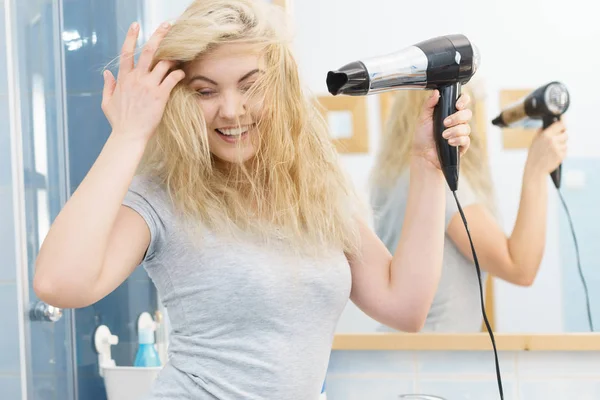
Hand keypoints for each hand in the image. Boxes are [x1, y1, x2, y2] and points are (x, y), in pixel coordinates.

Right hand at [101, 21, 185, 142]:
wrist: (129, 135)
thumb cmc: (118, 122)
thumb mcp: (107, 102)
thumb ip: (108, 86)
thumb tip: (106, 73)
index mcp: (123, 78)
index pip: (126, 52)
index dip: (131, 37)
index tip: (136, 25)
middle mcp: (136, 79)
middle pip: (148, 51)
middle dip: (159, 36)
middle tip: (167, 26)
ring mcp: (148, 86)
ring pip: (163, 64)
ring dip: (173, 58)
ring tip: (179, 57)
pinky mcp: (160, 96)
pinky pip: (172, 79)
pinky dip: (179, 74)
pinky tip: (182, 74)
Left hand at [411, 90, 472, 169]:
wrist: (423, 155)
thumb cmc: (423, 137)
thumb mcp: (423, 118)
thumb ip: (429, 104)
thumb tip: (436, 92)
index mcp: (448, 113)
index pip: (462, 102)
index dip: (463, 100)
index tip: (457, 105)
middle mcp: (456, 121)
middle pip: (467, 113)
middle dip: (457, 117)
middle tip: (445, 123)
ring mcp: (460, 133)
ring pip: (467, 127)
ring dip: (455, 130)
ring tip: (444, 136)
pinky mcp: (462, 145)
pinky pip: (466, 139)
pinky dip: (458, 140)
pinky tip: (449, 142)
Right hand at [525, 120, 567, 174]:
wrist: (535, 169)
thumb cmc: (534, 154)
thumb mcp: (535, 140)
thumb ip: (542, 131)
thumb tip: (549, 123)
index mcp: (545, 135)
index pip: (560, 124)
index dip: (563, 124)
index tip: (563, 125)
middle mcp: (552, 140)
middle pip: (565, 134)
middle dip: (562, 136)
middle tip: (557, 140)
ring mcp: (557, 148)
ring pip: (565, 143)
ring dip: (561, 145)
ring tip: (552, 150)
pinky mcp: (561, 155)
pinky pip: (565, 150)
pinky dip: (561, 152)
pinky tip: (553, 155)